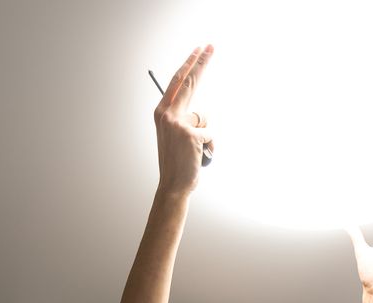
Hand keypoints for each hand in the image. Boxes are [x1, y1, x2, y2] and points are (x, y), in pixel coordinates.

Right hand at [154, 45, 213, 195]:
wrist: (173, 186)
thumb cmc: (177, 161)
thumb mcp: (174, 135)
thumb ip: (182, 119)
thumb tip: (199, 113)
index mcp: (161, 112)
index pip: (177, 81)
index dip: (189, 64)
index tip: (199, 50)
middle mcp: (167, 114)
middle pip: (189, 82)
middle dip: (201, 62)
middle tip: (211, 45)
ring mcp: (178, 124)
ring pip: (203, 118)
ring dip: (204, 134)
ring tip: (193, 150)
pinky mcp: (191, 135)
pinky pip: (210, 134)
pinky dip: (209, 147)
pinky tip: (198, 156)